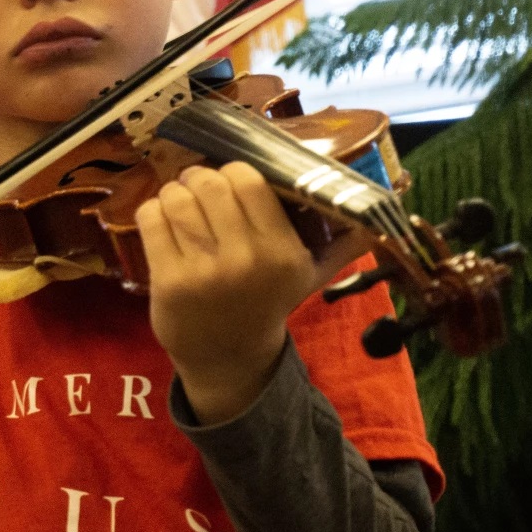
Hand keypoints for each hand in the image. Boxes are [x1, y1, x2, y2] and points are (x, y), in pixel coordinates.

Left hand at [137, 162, 368, 422]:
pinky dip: (153, 211)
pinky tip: (163, 222)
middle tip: (198, 187)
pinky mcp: (168, 282)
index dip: (233, 172)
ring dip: (174, 193)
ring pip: (177, 197)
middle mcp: (245, 261)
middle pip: (211, 183)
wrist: (230, 359)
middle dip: (200, 178)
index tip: (229, 181)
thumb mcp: (310, 277)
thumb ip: (343, 246)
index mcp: (283, 253)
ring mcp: (203, 273)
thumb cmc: (268, 303)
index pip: (250, 180)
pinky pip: (151, 219)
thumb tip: (380, 219)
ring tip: (180, 203)